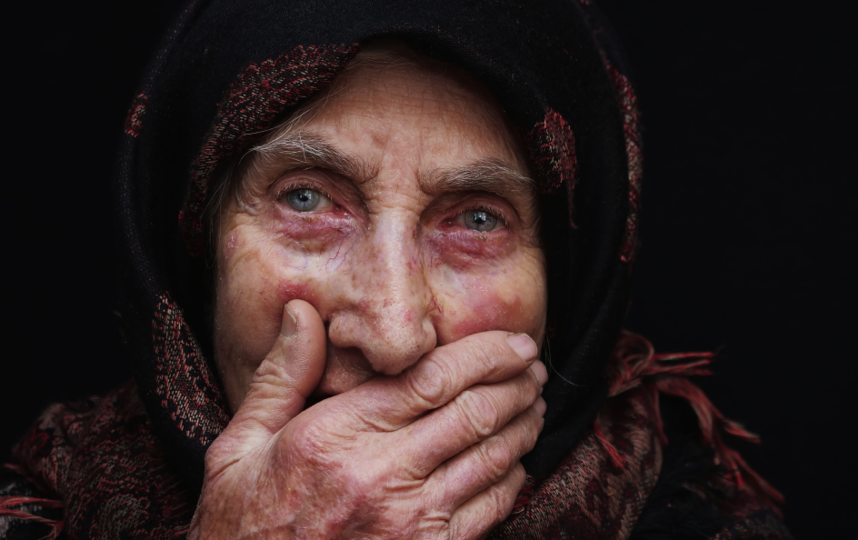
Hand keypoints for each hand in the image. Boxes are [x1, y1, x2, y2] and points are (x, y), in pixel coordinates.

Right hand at [189, 299, 545, 538]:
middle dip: (515, 383)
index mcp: (338, 435)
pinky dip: (512, 477)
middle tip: (533, 368)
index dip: (484, 354)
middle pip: (474, 413)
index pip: (431, 378)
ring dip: (523, 426)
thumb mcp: (240, 448)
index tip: (512, 342)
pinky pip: (490, 509)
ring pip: (491, 458)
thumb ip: (280, 377)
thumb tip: (302, 313)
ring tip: (535, 404)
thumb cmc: (244, 526)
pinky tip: (515, 461)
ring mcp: (411, 521)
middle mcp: (382, 475)